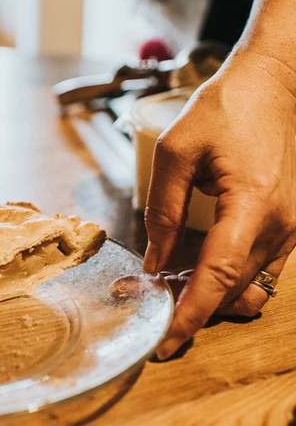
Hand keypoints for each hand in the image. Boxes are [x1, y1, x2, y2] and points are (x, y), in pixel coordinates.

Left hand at [143, 51, 295, 358]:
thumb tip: (155, 260)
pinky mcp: (290, 223)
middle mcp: (282, 224)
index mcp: (252, 204)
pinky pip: (260, 268)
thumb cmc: (225, 108)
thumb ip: (162, 211)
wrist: (273, 82)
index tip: (165, 343)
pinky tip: (194, 267)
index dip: (190, 314)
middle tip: (145, 297)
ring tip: (166, 280)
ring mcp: (292, 226)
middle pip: (233, 289)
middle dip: (189, 304)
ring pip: (249, 286)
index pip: (218, 276)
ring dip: (208, 294)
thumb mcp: (176, 153)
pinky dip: (227, 279)